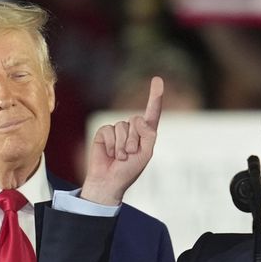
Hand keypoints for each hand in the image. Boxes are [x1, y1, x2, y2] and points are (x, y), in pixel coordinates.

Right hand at [82, 77, 163, 205]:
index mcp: (145, 133)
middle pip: (135, 121)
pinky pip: (108, 130)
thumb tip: (139, 119)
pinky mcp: (103, 132)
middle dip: (133, 140)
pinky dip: (110, 144)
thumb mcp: (146, 154)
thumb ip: (149, 134)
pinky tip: (108, 154)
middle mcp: (132, 129)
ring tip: (119, 157)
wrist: (109, 181)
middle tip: (129, 156)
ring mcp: (117, 130)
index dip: (155, 96)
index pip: (152, 112)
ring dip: (121, 146)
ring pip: (122, 127)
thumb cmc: (129, 171)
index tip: (157, 80)